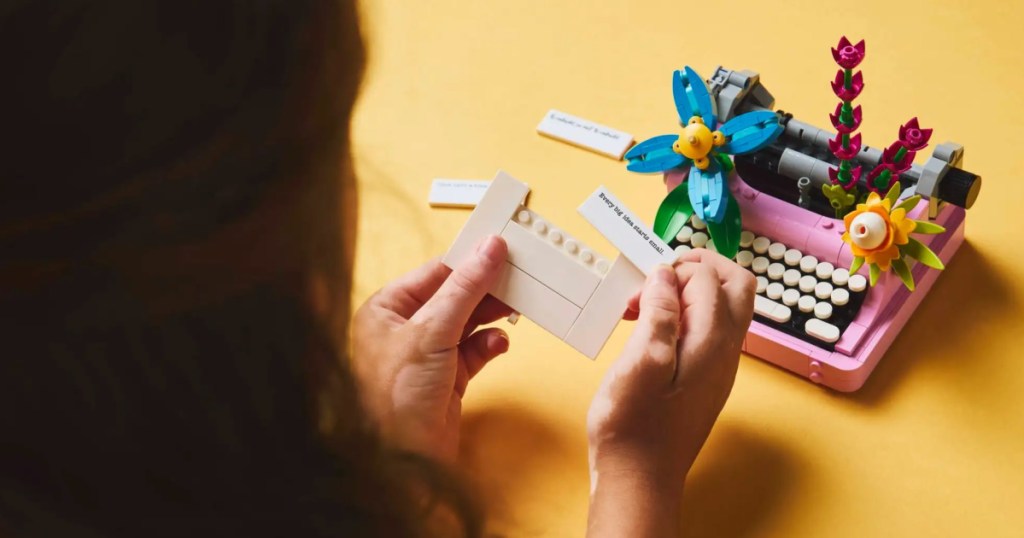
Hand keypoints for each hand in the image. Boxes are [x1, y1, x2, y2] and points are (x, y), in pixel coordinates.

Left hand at [351, 236, 512, 461]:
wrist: (402, 462)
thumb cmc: (394, 398)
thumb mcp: (432, 331)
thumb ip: (465, 288)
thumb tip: (488, 251)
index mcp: (386, 310)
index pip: (434, 273)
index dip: (468, 261)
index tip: (500, 249)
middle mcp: (403, 329)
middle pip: (455, 296)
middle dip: (486, 290)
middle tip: (518, 278)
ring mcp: (427, 355)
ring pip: (468, 323)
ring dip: (492, 317)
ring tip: (516, 307)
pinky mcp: (447, 379)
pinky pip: (474, 351)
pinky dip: (489, 345)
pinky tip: (499, 343)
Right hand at [586, 249, 754, 536]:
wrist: (639, 479)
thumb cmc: (634, 427)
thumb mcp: (639, 362)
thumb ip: (659, 313)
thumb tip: (666, 276)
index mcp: (712, 342)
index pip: (709, 278)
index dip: (673, 270)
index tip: (641, 287)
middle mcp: (725, 352)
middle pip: (735, 286)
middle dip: (699, 268)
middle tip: (658, 276)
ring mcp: (719, 367)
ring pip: (723, 308)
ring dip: (689, 293)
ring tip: (646, 307)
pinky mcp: (705, 381)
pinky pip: (708, 332)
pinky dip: (685, 318)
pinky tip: (652, 334)